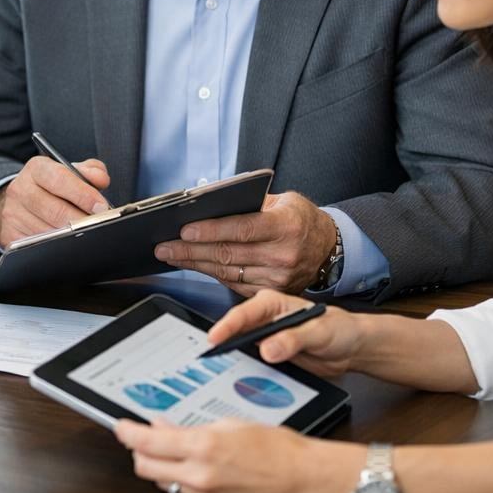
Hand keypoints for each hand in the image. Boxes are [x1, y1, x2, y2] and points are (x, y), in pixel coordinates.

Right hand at [0, 156, 110, 248]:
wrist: (21, 203)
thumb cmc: (53, 188)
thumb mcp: (70, 173)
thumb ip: (89, 171)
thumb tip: (101, 179)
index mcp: (36, 168)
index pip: (60, 178)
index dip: (83, 194)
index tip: (102, 207)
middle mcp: (20, 189)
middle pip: (55, 210)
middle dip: (82, 221)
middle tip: (100, 226)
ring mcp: (12, 214)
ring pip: (48, 232)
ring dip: (71, 237)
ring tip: (87, 235)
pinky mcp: (10, 235)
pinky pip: (38, 246)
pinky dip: (57, 247)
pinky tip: (68, 245)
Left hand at [114, 418, 359, 492]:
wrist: (305, 479)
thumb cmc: (278, 447)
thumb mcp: (231, 424)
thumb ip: (192, 428)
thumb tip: (163, 427)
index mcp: (203, 447)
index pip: (147, 442)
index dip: (127, 433)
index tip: (120, 426)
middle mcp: (200, 476)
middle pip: (145, 468)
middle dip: (139, 452)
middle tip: (143, 439)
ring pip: (164, 483)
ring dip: (164, 467)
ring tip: (180, 452)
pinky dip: (185, 481)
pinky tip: (201, 470)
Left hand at [153, 191, 335, 294]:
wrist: (328, 248)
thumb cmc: (301, 219)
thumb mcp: (284, 200)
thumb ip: (251, 202)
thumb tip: (209, 203)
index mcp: (287, 226)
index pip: (242, 229)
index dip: (211, 231)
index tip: (185, 230)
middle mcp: (283, 254)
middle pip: (228, 253)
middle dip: (191, 250)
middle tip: (164, 246)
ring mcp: (278, 277)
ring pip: (227, 272)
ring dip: (194, 264)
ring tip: (171, 255)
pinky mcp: (272, 291)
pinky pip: (234, 285)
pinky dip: (211, 275)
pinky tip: (194, 267)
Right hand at [205, 290, 366, 377]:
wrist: (351, 349)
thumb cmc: (340, 330)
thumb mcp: (320, 332)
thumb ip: (294, 339)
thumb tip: (267, 349)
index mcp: (273, 303)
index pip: (244, 313)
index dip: (227, 326)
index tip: (215, 339)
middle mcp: (264, 319)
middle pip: (236, 331)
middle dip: (222, 345)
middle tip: (207, 360)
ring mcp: (264, 338)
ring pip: (240, 348)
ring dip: (230, 359)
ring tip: (215, 372)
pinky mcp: (267, 355)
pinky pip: (250, 362)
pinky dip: (243, 369)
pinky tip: (236, 379)